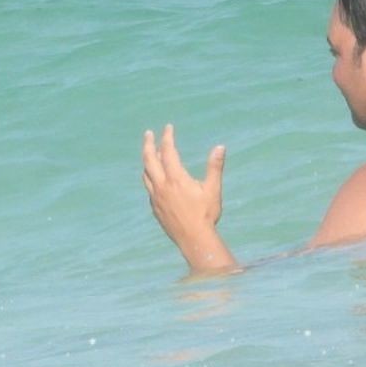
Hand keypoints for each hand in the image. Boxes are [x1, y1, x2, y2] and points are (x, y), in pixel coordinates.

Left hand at [141, 124, 231, 270]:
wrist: (194, 239)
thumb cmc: (206, 214)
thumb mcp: (213, 189)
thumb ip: (215, 167)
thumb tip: (220, 147)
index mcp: (175, 178)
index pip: (168, 151)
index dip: (167, 137)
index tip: (168, 127)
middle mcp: (161, 185)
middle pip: (149, 159)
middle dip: (148, 144)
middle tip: (148, 133)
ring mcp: (155, 197)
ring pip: (145, 174)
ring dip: (147, 161)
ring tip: (150, 154)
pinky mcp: (154, 208)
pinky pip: (148, 188)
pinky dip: (150, 178)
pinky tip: (155, 179)